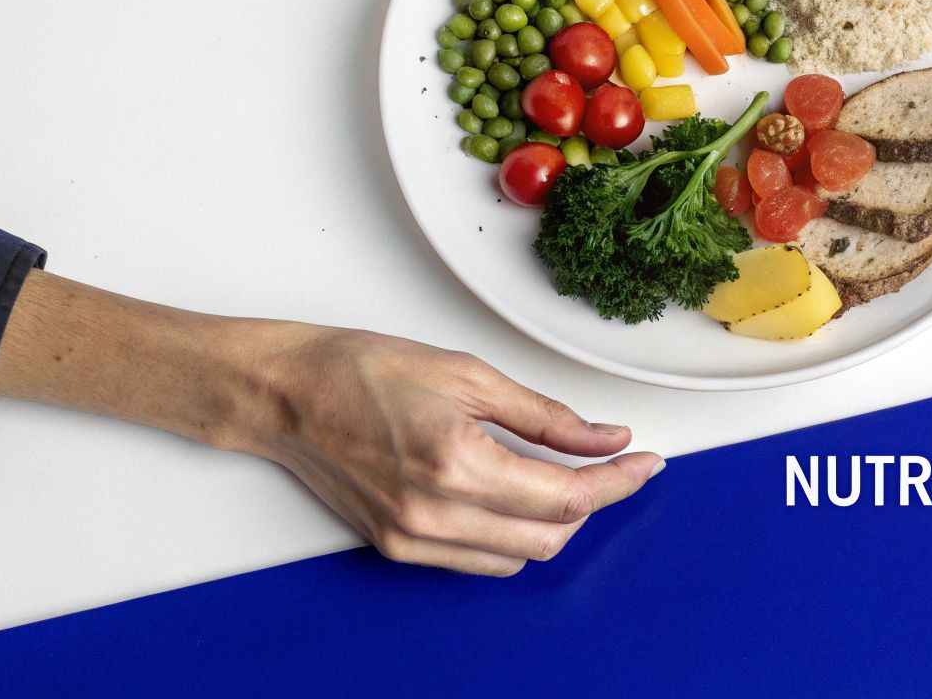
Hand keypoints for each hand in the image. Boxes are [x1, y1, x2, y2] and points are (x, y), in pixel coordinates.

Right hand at [257, 327, 661, 575]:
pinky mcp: (396, 547)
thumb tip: (604, 437)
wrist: (287, 394)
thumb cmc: (362, 370)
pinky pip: (476, 560)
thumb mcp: (469, 375)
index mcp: (457, 464)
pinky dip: (509, 536)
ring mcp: (412, 538)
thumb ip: (545, 417)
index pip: (565, 496)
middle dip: (591, 505)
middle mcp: (434, 513)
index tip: (644, 463)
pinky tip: (513, 497)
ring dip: (551, 525)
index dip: (616, 482)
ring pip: (515, 559)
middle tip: (609, 466)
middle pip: (548, 538)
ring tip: (561, 479)